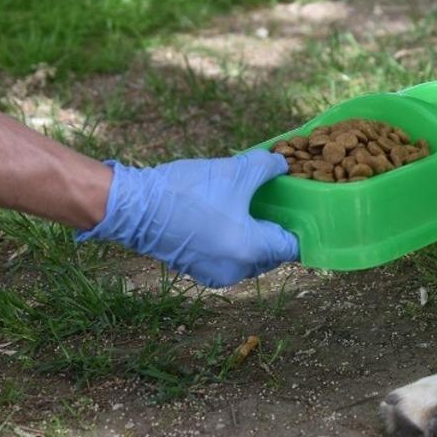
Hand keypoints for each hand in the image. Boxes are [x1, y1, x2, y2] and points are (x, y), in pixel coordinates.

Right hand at [77, 150, 299, 286]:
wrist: (134, 207)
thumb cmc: (188, 191)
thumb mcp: (235, 171)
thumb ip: (267, 167)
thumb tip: (283, 163)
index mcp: (252, 251)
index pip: (293, 247)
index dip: (300, 225)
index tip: (301, 206)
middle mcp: (236, 270)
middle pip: (272, 253)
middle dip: (276, 228)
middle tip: (277, 200)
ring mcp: (214, 272)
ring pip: (249, 256)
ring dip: (254, 234)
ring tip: (253, 204)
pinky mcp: (196, 269)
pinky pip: (228, 257)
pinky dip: (233, 240)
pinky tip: (229, 214)